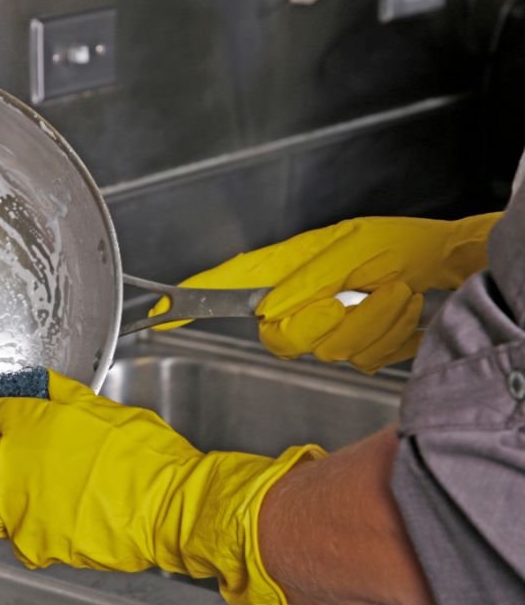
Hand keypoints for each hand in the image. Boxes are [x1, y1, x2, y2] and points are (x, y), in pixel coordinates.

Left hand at [0, 370, 347, 604]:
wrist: (166, 504)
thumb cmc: (144, 456)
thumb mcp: (105, 408)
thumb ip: (65, 397)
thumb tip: (44, 383)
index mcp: (31, 421)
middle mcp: (14, 462)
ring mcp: (20, 505)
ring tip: (20, 501)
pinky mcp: (34, 542)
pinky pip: (21, 539)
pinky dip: (32, 531)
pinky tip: (56, 522)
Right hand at [149, 213, 501, 373]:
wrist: (445, 264)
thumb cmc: (398, 245)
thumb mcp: (351, 250)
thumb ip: (305, 281)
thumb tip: (267, 310)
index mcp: (287, 267)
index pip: (227, 283)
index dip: (193, 300)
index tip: (159, 314)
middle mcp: (299, 297)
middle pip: (281, 336)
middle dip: (328, 322)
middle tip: (357, 294)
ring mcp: (325, 323)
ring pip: (327, 351)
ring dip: (372, 322)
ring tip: (395, 293)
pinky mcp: (353, 345)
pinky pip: (359, 359)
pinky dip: (388, 335)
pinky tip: (399, 310)